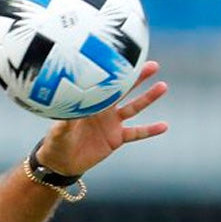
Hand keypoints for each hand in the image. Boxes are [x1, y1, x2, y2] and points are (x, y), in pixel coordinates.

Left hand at [36, 61, 168, 175]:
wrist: (62, 162)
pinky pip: (136, 133)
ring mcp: (112, 124)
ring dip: (148, 98)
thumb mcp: (58, 132)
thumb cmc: (56, 142)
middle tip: (152, 64)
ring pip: (134, 108)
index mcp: (90, 103)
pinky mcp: (117, 139)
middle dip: (137, 77)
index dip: (115, 73)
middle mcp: (104, 110)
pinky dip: (149, 130)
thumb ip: (65, 123)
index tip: (125, 59)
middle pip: (124, 90)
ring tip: (163, 86)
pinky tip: (164, 126)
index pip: (104, 85)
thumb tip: (69, 113)